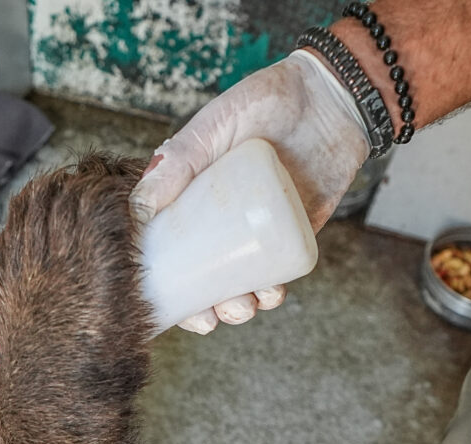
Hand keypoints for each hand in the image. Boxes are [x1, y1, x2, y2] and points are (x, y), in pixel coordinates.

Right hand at [131, 51, 368, 332]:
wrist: (332, 98)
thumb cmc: (264, 102)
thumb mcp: (212, 127)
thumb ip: (177, 161)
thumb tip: (137, 208)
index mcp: (188, 200)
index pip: (165, 249)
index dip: (159, 284)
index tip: (158, 305)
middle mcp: (218, 221)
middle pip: (200, 279)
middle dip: (202, 310)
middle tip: (208, 319)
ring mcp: (254, 231)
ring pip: (238, 284)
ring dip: (237, 309)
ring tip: (243, 307)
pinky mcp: (290, 235)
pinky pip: (276, 274)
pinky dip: (271, 292)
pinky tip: (271, 295)